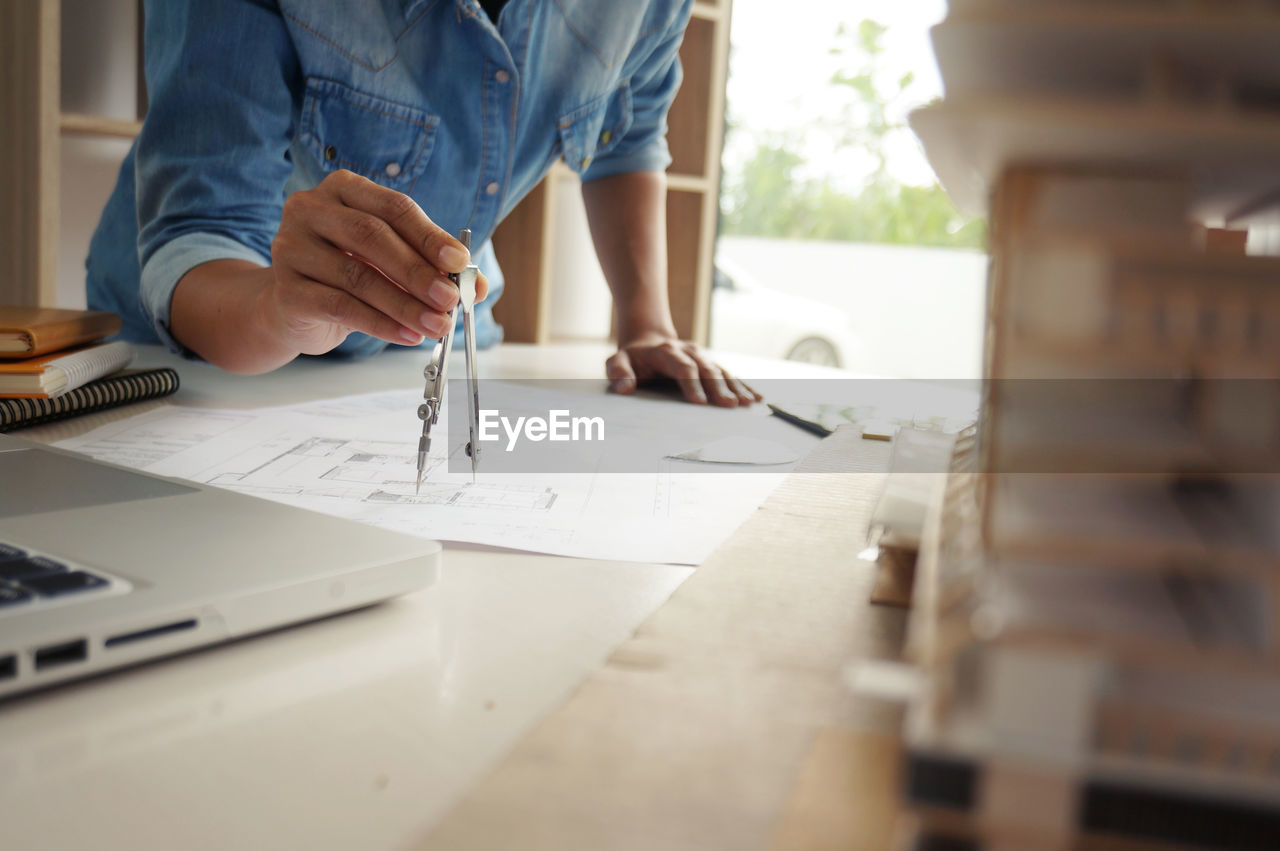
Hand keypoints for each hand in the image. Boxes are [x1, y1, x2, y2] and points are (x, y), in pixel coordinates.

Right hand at [265, 169, 488, 354]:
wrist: (296, 306)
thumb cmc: (350, 273)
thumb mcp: (393, 262)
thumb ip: (433, 267)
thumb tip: (476, 284)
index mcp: (344, 189)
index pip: (393, 207)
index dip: (429, 235)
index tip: (459, 262)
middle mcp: (311, 209)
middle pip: (372, 236)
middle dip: (417, 271)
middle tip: (449, 299)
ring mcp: (291, 248)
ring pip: (357, 276)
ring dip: (404, 304)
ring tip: (436, 324)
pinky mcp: (286, 289)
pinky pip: (340, 306)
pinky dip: (380, 324)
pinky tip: (407, 334)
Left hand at [607, 335, 761, 406]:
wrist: (648, 341)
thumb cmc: (633, 359)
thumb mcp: (617, 361)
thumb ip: (618, 372)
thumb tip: (625, 387)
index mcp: (666, 352)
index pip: (681, 367)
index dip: (692, 383)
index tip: (700, 402)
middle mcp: (688, 351)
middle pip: (706, 369)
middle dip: (719, 387)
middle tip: (729, 406)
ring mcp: (702, 357)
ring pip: (721, 371)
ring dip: (736, 387)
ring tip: (748, 404)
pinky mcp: (710, 364)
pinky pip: (729, 374)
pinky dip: (744, 386)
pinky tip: (756, 398)